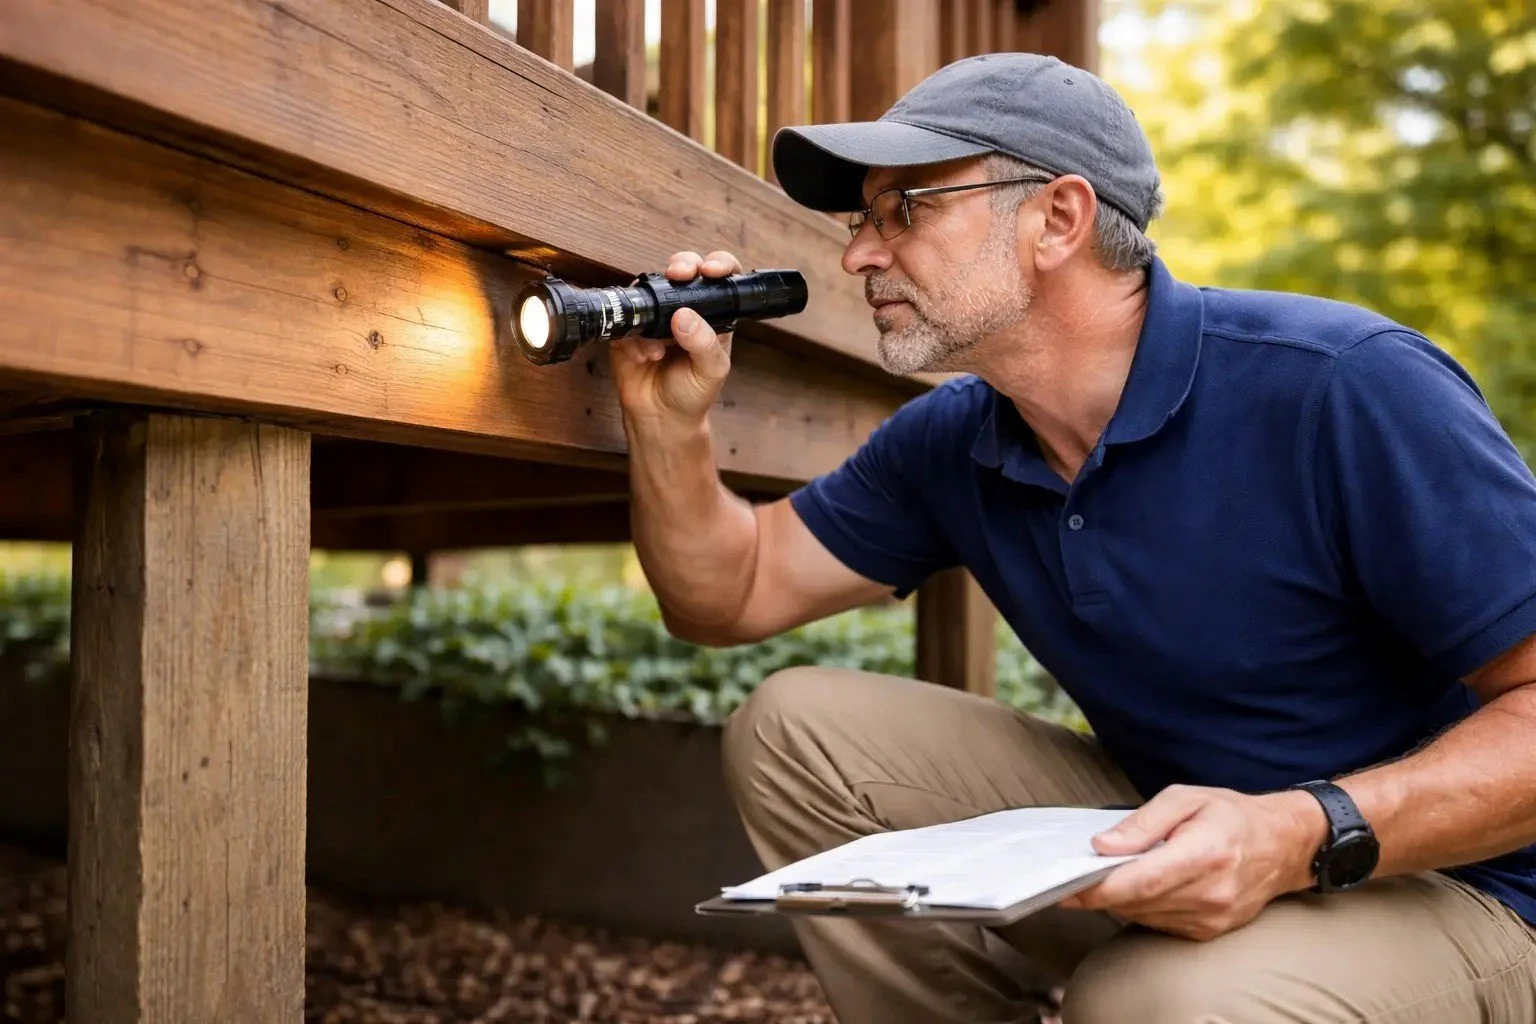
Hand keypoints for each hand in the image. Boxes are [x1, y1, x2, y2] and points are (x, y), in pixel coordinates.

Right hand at [610, 249, 738, 436]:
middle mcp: (684, 309)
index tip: (710, 270)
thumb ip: (704, 345)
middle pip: (683, 269)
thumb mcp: (711, 372)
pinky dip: (634, 337)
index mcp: (712, 315)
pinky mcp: (629, 328)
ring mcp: (655, 316)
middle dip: (681, 266)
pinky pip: (626, 317)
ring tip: (659, 345)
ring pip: (650, 287)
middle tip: (678, 274)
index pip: (720, 278)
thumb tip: (684, 316)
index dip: (718, 264)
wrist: (660, 418)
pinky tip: (644, 358)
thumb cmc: (692, 394)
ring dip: (652, 307)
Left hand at [1057, 784, 1327, 940]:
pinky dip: (1140, 906)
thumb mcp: (1185, 798)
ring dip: (1119, 899)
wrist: (1283, 845)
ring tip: (1109, 873)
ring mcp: (1212, 917)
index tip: (1066, 888)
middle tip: (1073, 875)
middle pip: (1138, 902)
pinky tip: (1140, 885)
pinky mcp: (1209, 931)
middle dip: (1100, 891)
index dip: (1100, 888)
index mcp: (1206, 853)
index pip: (1142, 881)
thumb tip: (1102, 846)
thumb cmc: (1231, 815)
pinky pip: (1158, 923)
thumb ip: (1142, 822)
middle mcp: (1212, 892)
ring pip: (1144, 916)